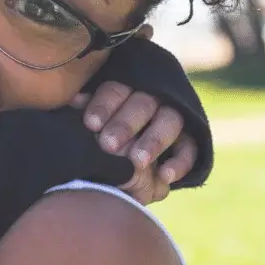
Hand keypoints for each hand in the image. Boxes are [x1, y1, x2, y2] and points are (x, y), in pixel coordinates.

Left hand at [73, 82, 197, 204]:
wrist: (128, 156)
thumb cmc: (99, 132)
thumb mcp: (93, 119)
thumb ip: (85, 111)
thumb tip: (74, 102)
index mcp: (124, 87)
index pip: (115, 90)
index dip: (103, 105)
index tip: (91, 124)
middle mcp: (152, 97)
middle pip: (142, 104)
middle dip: (124, 124)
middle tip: (108, 145)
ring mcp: (173, 117)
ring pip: (169, 121)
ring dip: (153, 141)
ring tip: (137, 162)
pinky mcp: (191, 138)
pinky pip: (190, 147)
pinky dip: (180, 162)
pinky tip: (165, 177)